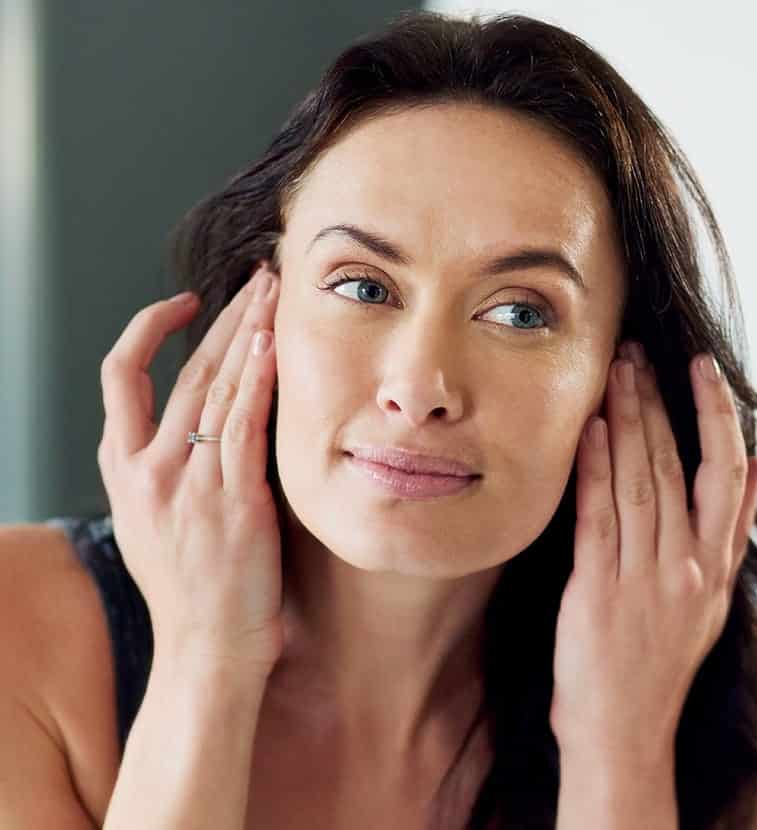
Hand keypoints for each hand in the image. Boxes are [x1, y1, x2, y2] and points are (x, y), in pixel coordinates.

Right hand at [97, 263, 283, 678]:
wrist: (206, 649)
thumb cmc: (191, 589)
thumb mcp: (153, 522)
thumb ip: (164, 469)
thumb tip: (196, 424)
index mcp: (123, 469)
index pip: (121, 376)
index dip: (149, 329)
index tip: (187, 302)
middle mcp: (148, 468)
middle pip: (184, 369)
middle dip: (225, 315)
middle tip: (257, 278)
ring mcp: (189, 483)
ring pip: (216, 386)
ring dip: (249, 331)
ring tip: (275, 292)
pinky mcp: (233, 500)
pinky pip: (245, 424)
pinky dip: (258, 379)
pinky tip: (274, 344)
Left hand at [548, 341, 756, 767]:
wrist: (622, 729)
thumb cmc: (659, 659)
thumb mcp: (712, 598)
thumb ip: (731, 531)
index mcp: (714, 565)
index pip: (725, 474)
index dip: (715, 416)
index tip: (701, 370)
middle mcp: (685, 566)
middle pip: (673, 466)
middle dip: (655, 404)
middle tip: (638, 354)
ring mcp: (642, 578)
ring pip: (637, 482)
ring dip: (624, 423)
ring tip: (615, 374)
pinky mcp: (597, 590)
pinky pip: (598, 518)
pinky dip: (593, 470)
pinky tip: (587, 430)